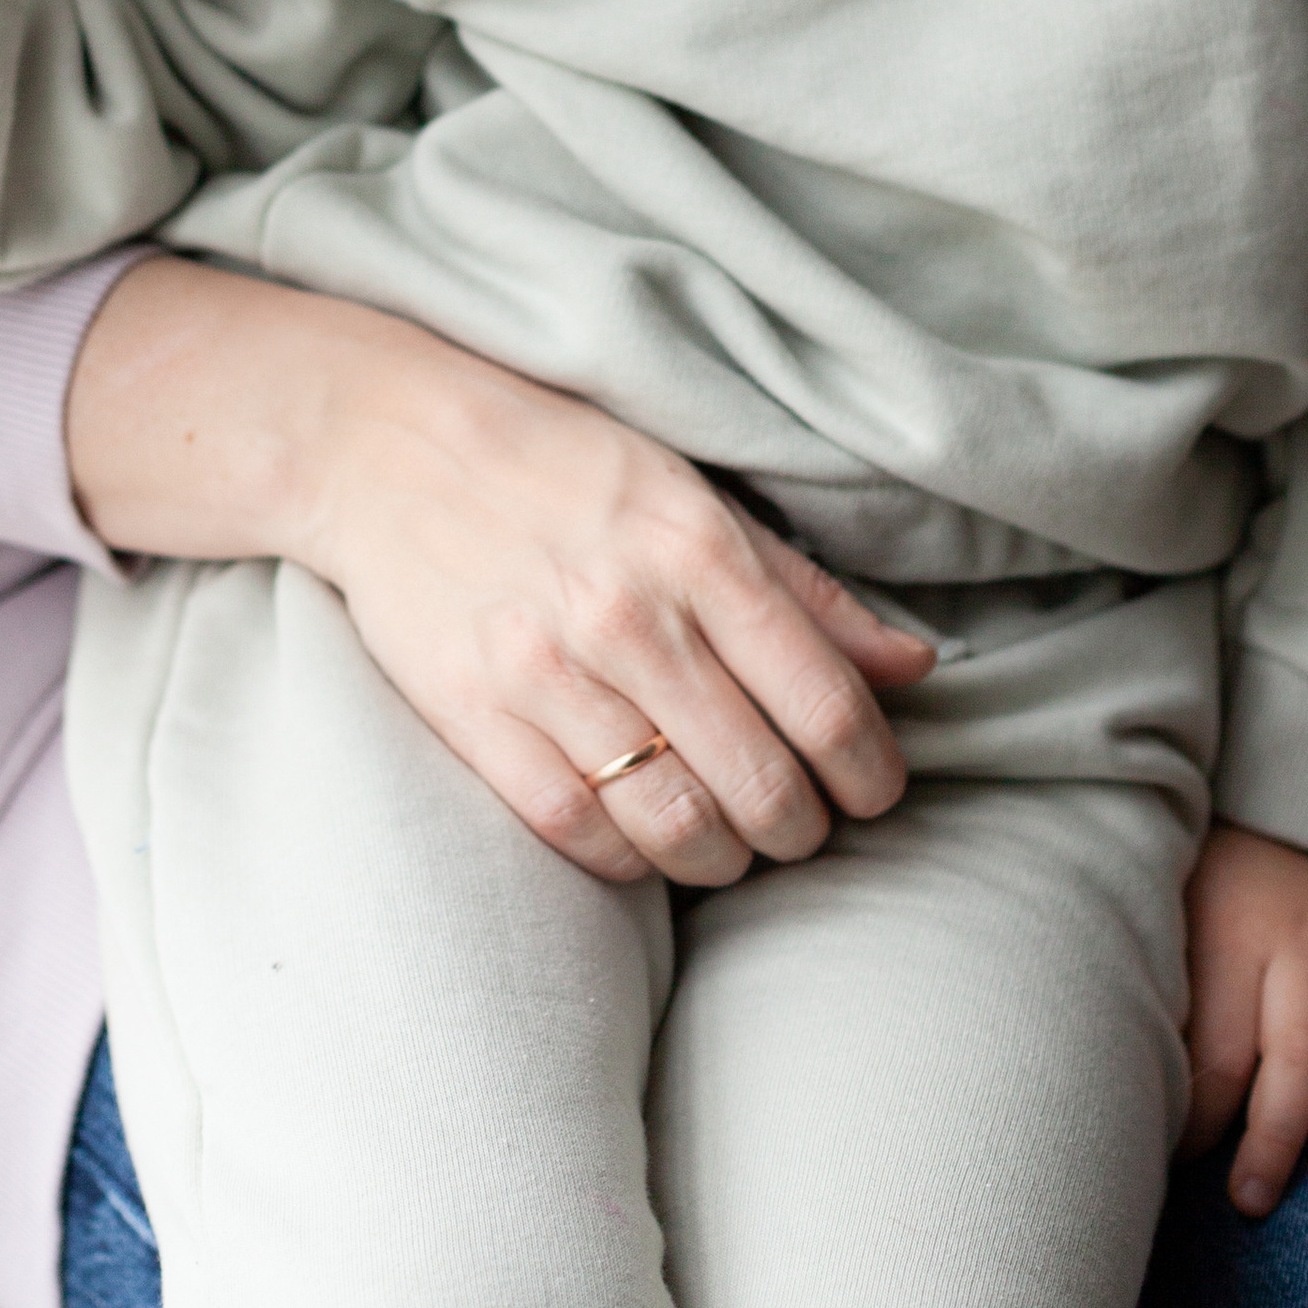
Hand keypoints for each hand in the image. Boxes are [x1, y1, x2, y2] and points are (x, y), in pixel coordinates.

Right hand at [65, 260, 934, 889]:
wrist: (392, 446)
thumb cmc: (563, 464)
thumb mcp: (695, 495)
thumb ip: (807, 591)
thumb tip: (915, 668)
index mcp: (698, 547)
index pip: (824, 700)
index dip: (872, 770)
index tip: (877, 791)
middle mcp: (631, 614)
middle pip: (762, 781)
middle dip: (805, 828)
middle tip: (806, 825)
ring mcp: (547, 672)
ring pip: (676, 823)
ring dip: (727, 856)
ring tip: (735, 843)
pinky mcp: (476, 717)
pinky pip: (578, 832)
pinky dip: (630, 860)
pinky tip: (647, 840)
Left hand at [1182, 819, 1307, 1211]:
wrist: (1269, 804)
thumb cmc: (1206, 890)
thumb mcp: (1172, 929)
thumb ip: (1174, 1006)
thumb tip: (1146, 1101)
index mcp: (1230, 944)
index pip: (1219, 1049)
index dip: (1200, 1116)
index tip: (1178, 1167)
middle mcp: (1299, 947)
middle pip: (1293, 1049)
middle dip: (1274, 1133)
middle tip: (1252, 1201)